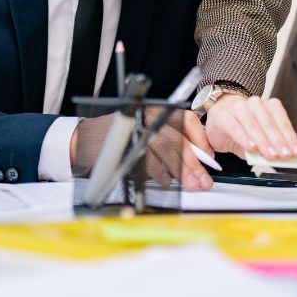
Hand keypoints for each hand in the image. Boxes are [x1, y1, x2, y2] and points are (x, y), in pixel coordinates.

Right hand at [72, 111, 213, 191]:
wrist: (87, 140)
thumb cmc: (123, 138)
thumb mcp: (150, 133)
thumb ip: (173, 142)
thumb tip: (199, 161)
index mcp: (156, 111)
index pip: (186, 120)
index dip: (200, 138)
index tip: (209, 156)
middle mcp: (147, 116)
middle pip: (177, 139)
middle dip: (193, 162)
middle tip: (203, 180)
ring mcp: (135, 129)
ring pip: (165, 149)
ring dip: (180, 170)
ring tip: (189, 185)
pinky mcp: (125, 144)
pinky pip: (147, 160)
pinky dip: (159, 174)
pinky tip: (167, 182)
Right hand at [204, 94, 296, 161]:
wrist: (218, 120)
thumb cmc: (243, 130)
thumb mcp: (259, 139)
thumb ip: (271, 146)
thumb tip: (284, 157)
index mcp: (268, 106)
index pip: (282, 121)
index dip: (290, 137)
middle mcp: (255, 104)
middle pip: (269, 124)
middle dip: (279, 142)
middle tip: (285, 156)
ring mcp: (238, 108)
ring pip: (254, 125)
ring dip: (264, 142)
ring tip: (270, 155)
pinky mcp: (224, 116)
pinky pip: (235, 127)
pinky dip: (244, 138)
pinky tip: (251, 148)